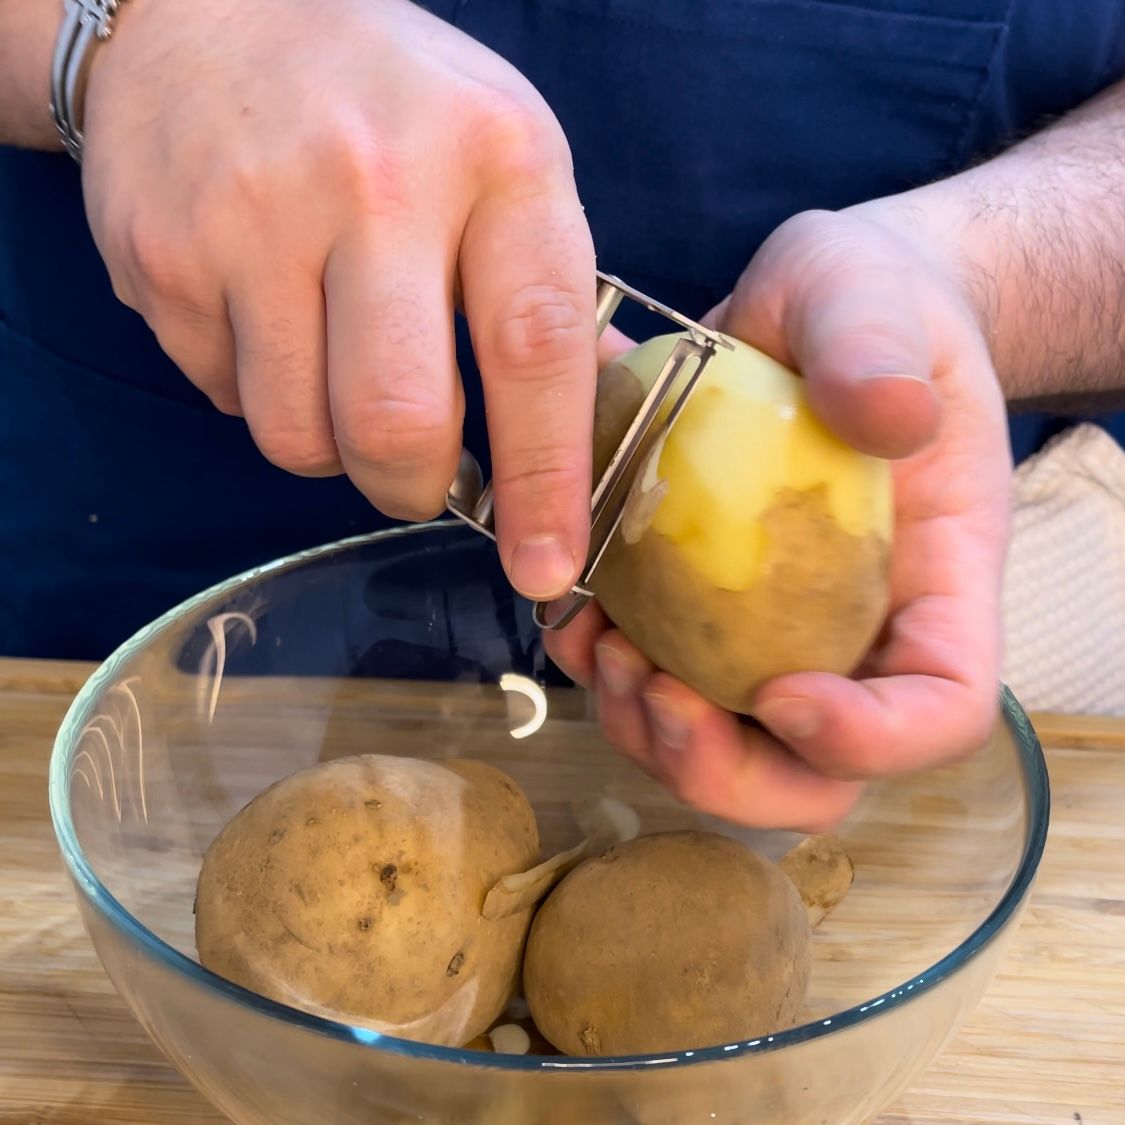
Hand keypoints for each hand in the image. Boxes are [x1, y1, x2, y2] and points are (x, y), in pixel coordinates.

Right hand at [80, 0, 595, 600]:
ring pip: (299, 438)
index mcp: (497, 160)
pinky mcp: (166, 255)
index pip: (535, 348)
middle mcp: (376, 182)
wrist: (210, 11)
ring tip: (335, 366)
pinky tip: (268, 316)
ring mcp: (255, 216)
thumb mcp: (504, 159)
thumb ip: (549, 291)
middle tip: (418, 478)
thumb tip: (590, 428)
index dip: (546, 480)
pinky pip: (226, 401)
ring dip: (330, 447)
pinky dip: (262, 394)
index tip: (546, 566)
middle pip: (396, 422)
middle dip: (411, 488)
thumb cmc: (393, 106)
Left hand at [546, 208, 1010, 831]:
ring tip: (599, 645)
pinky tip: (571, 614)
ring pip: (719, 746)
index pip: (937, 710)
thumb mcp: (872, 297)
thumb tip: (891, 413)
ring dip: (642, 727)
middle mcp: (855, 632)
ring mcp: (774, 632)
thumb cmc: (864, 305)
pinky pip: (651, 677)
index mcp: (935, 583)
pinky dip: (600, 667)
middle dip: (726, 768)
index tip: (782, 695)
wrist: (808, 312)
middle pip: (812, 775)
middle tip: (658, 691)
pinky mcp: (700, 608)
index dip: (870, 741)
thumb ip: (882, 347)